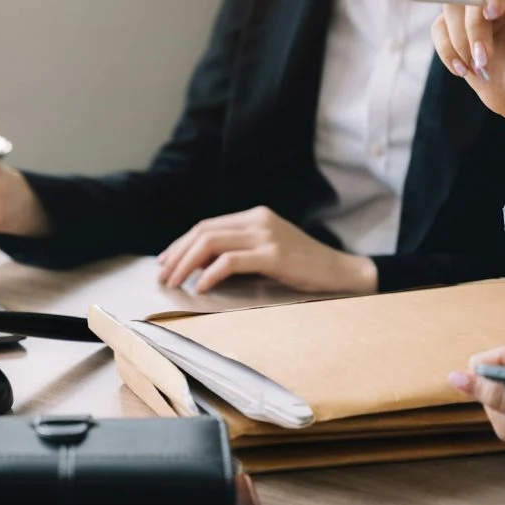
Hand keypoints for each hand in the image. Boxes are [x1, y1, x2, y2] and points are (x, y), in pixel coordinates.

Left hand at [155, 206, 377, 294]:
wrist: (341, 273)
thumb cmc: (304, 268)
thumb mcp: (268, 252)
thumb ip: (239, 251)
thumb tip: (201, 266)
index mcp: (255, 216)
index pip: (207, 225)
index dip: (181, 243)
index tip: (165, 262)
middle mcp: (258, 220)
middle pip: (203, 232)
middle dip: (177, 254)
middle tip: (163, 275)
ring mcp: (266, 235)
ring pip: (211, 243)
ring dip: (186, 264)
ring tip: (175, 283)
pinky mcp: (273, 255)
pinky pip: (230, 261)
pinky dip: (210, 274)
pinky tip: (201, 287)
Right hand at [432, 0, 504, 122]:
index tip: (492, 14)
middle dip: (475, 25)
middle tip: (484, 58)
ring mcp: (476, 6)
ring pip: (452, 7)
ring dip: (461, 42)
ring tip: (481, 68)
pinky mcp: (455, 24)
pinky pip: (439, 28)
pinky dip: (448, 52)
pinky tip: (466, 69)